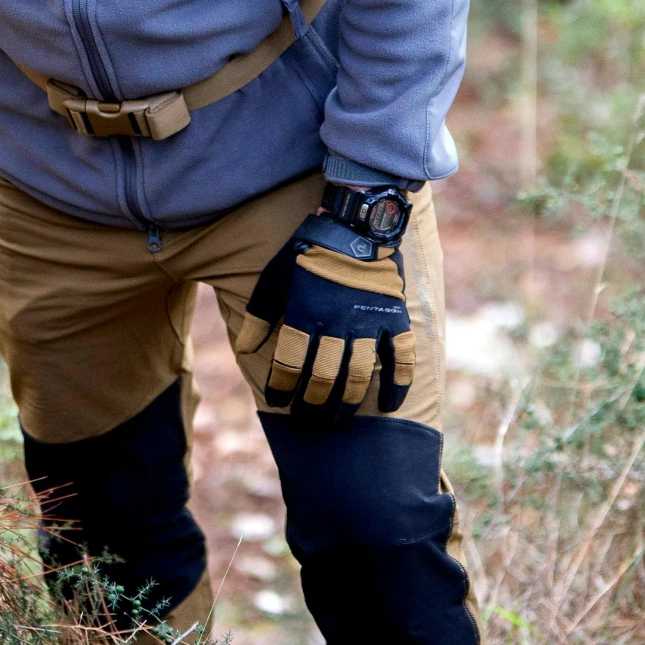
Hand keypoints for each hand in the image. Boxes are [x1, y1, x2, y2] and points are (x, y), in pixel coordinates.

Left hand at [238, 213, 414, 427]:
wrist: (356, 224)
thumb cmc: (308, 250)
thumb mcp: (275, 276)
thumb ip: (259, 315)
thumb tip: (243, 350)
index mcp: (304, 312)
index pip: (289, 363)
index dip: (282, 387)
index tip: (278, 400)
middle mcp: (337, 322)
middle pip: (322, 377)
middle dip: (311, 404)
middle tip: (306, 419)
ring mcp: (369, 322)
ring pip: (357, 375)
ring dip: (345, 403)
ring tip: (335, 420)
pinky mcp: (395, 318)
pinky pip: (401, 357)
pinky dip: (398, 383)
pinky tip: (390, 405)